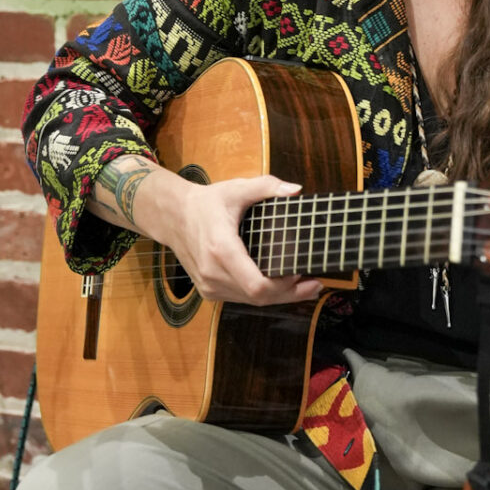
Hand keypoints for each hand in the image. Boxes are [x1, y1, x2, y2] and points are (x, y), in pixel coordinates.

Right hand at [161, 173, 323, 307]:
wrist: (173, 216)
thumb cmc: (205, 203)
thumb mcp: (236, 189)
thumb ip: (266, 187)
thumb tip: (295, 191)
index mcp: (221, 249)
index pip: (257, 285)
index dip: (283, 286)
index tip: (300, 271)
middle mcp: (213, 273)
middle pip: (259, 297)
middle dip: (289, 294)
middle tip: (316, 285)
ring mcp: (209, 285)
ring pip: (250, 302)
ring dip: (278, 297)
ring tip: (304, 287)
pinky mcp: (208, 290)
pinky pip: (240, 299)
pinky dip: (261, 295)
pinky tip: (279, 288)